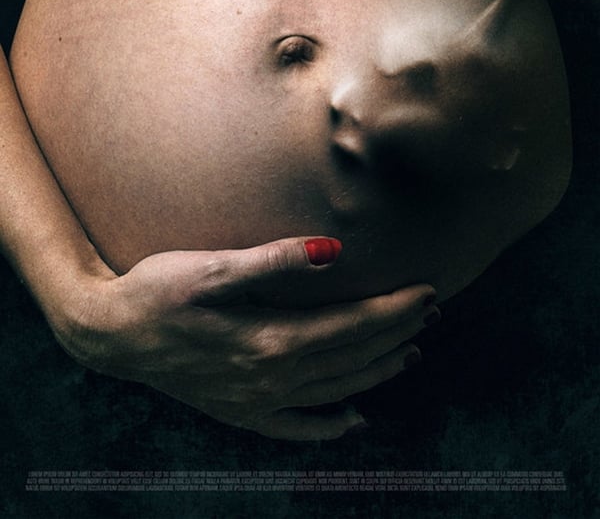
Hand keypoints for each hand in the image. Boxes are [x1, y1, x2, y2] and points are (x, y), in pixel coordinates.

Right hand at [52, 237, 437, 439]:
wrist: (107, 334)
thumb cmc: (157, 290)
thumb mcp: (213, 267)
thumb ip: (276, 260)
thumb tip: (333, 251)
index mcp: (268, 340)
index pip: (349, 327)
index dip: (392, 310)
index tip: (427, 291)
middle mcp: (268, 379)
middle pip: (349, 359)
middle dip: (395, 335)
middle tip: (431, 313)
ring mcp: (252, 401)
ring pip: (333, 392)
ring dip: (375, 372)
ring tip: (409, 354)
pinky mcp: (236, 410)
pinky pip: (295, 427)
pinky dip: (329, 425)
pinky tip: (352, 420)